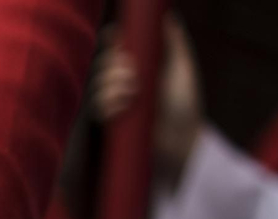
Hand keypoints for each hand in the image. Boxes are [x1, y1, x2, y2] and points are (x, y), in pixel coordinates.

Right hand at [91, 14, 204, 180]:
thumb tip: (164, 15)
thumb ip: (172, 42)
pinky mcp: (103, 129)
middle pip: (99, 66)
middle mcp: (117, 88)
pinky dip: (107, 102)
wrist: (184, 144)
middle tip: (133, 71)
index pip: (111, 52)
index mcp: (132, 72)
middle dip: (112, 64)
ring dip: (111, 82)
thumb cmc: (185, 109)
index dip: (110, 43)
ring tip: (133, 90)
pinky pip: (92, 109)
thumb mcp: (181, 69)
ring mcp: (109, 109)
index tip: (117, 36)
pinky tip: (124, 105)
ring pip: (94, 86)